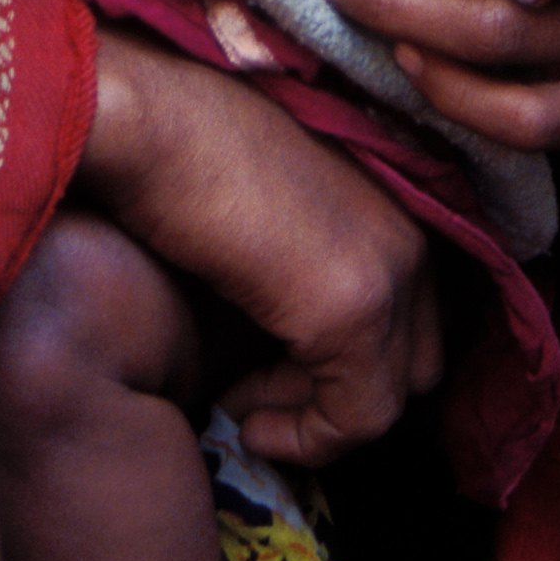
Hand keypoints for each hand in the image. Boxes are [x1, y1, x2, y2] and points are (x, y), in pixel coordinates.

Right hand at [75, 27, 441, 466]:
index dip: (346, 360)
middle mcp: (412, 238)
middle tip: (260, 395)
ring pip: (388, 398)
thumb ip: (308, 257)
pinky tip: (248, 425)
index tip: (274, 373)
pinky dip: (305, 440)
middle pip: (412, 364)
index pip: (410, 319)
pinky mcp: (351, 312)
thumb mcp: (275, 204)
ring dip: (315, 422)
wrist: (147, 120)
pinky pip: (357, 419)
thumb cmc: (184, 149)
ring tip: (244, 410)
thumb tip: (297, 336)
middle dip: (337, 394)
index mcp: (400, 202)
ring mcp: (388, 274)